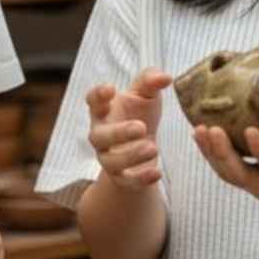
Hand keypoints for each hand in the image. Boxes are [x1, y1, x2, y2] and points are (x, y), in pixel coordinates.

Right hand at [87, 68, 171, 190]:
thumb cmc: (140, 113)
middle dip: (118, 133)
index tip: (111, 89)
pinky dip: (140, 179)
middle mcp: (100, 135)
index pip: (93, 101)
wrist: (144, 145)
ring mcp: (108, 158)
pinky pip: (126, 181)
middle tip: (141, 127)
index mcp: (103, 110)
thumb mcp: (146, 94)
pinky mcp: (121, 177)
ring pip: (110, 162)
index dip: (98, 95)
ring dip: (131, 156)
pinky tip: (157, 173)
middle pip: (98, 136)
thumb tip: (165, 77)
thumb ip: (151, 81)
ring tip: (153, 148)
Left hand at [192, 101, 258, 213]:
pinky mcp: (245, 182)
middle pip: (239, 174)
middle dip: (223, 153)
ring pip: (226, 173)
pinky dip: (210, 153)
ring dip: (210, 153)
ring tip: (199, 129)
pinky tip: (199, 133)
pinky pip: (223, 170)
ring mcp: (254, 187)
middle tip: (211, 129)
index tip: (249, 130)